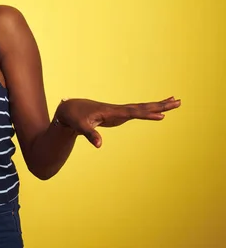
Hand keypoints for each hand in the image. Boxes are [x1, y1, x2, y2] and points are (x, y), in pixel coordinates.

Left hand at [55, 96, 180, 147]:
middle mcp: (118, 110)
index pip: (132, 112)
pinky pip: (137, 112)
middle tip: (178, 101)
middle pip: (142, 107)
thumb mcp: (80, 127)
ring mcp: (119, 112)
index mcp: (111, 112)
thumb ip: (90, 135)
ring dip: (157, 106)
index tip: (162, 114)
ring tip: (174, 102)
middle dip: (160, 105)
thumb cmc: (74, 117)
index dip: (147, 114)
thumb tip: (99, 145)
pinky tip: (157, 112)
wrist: (69, 109)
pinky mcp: (118, 115)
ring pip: (141, 108)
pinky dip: (148, 111)